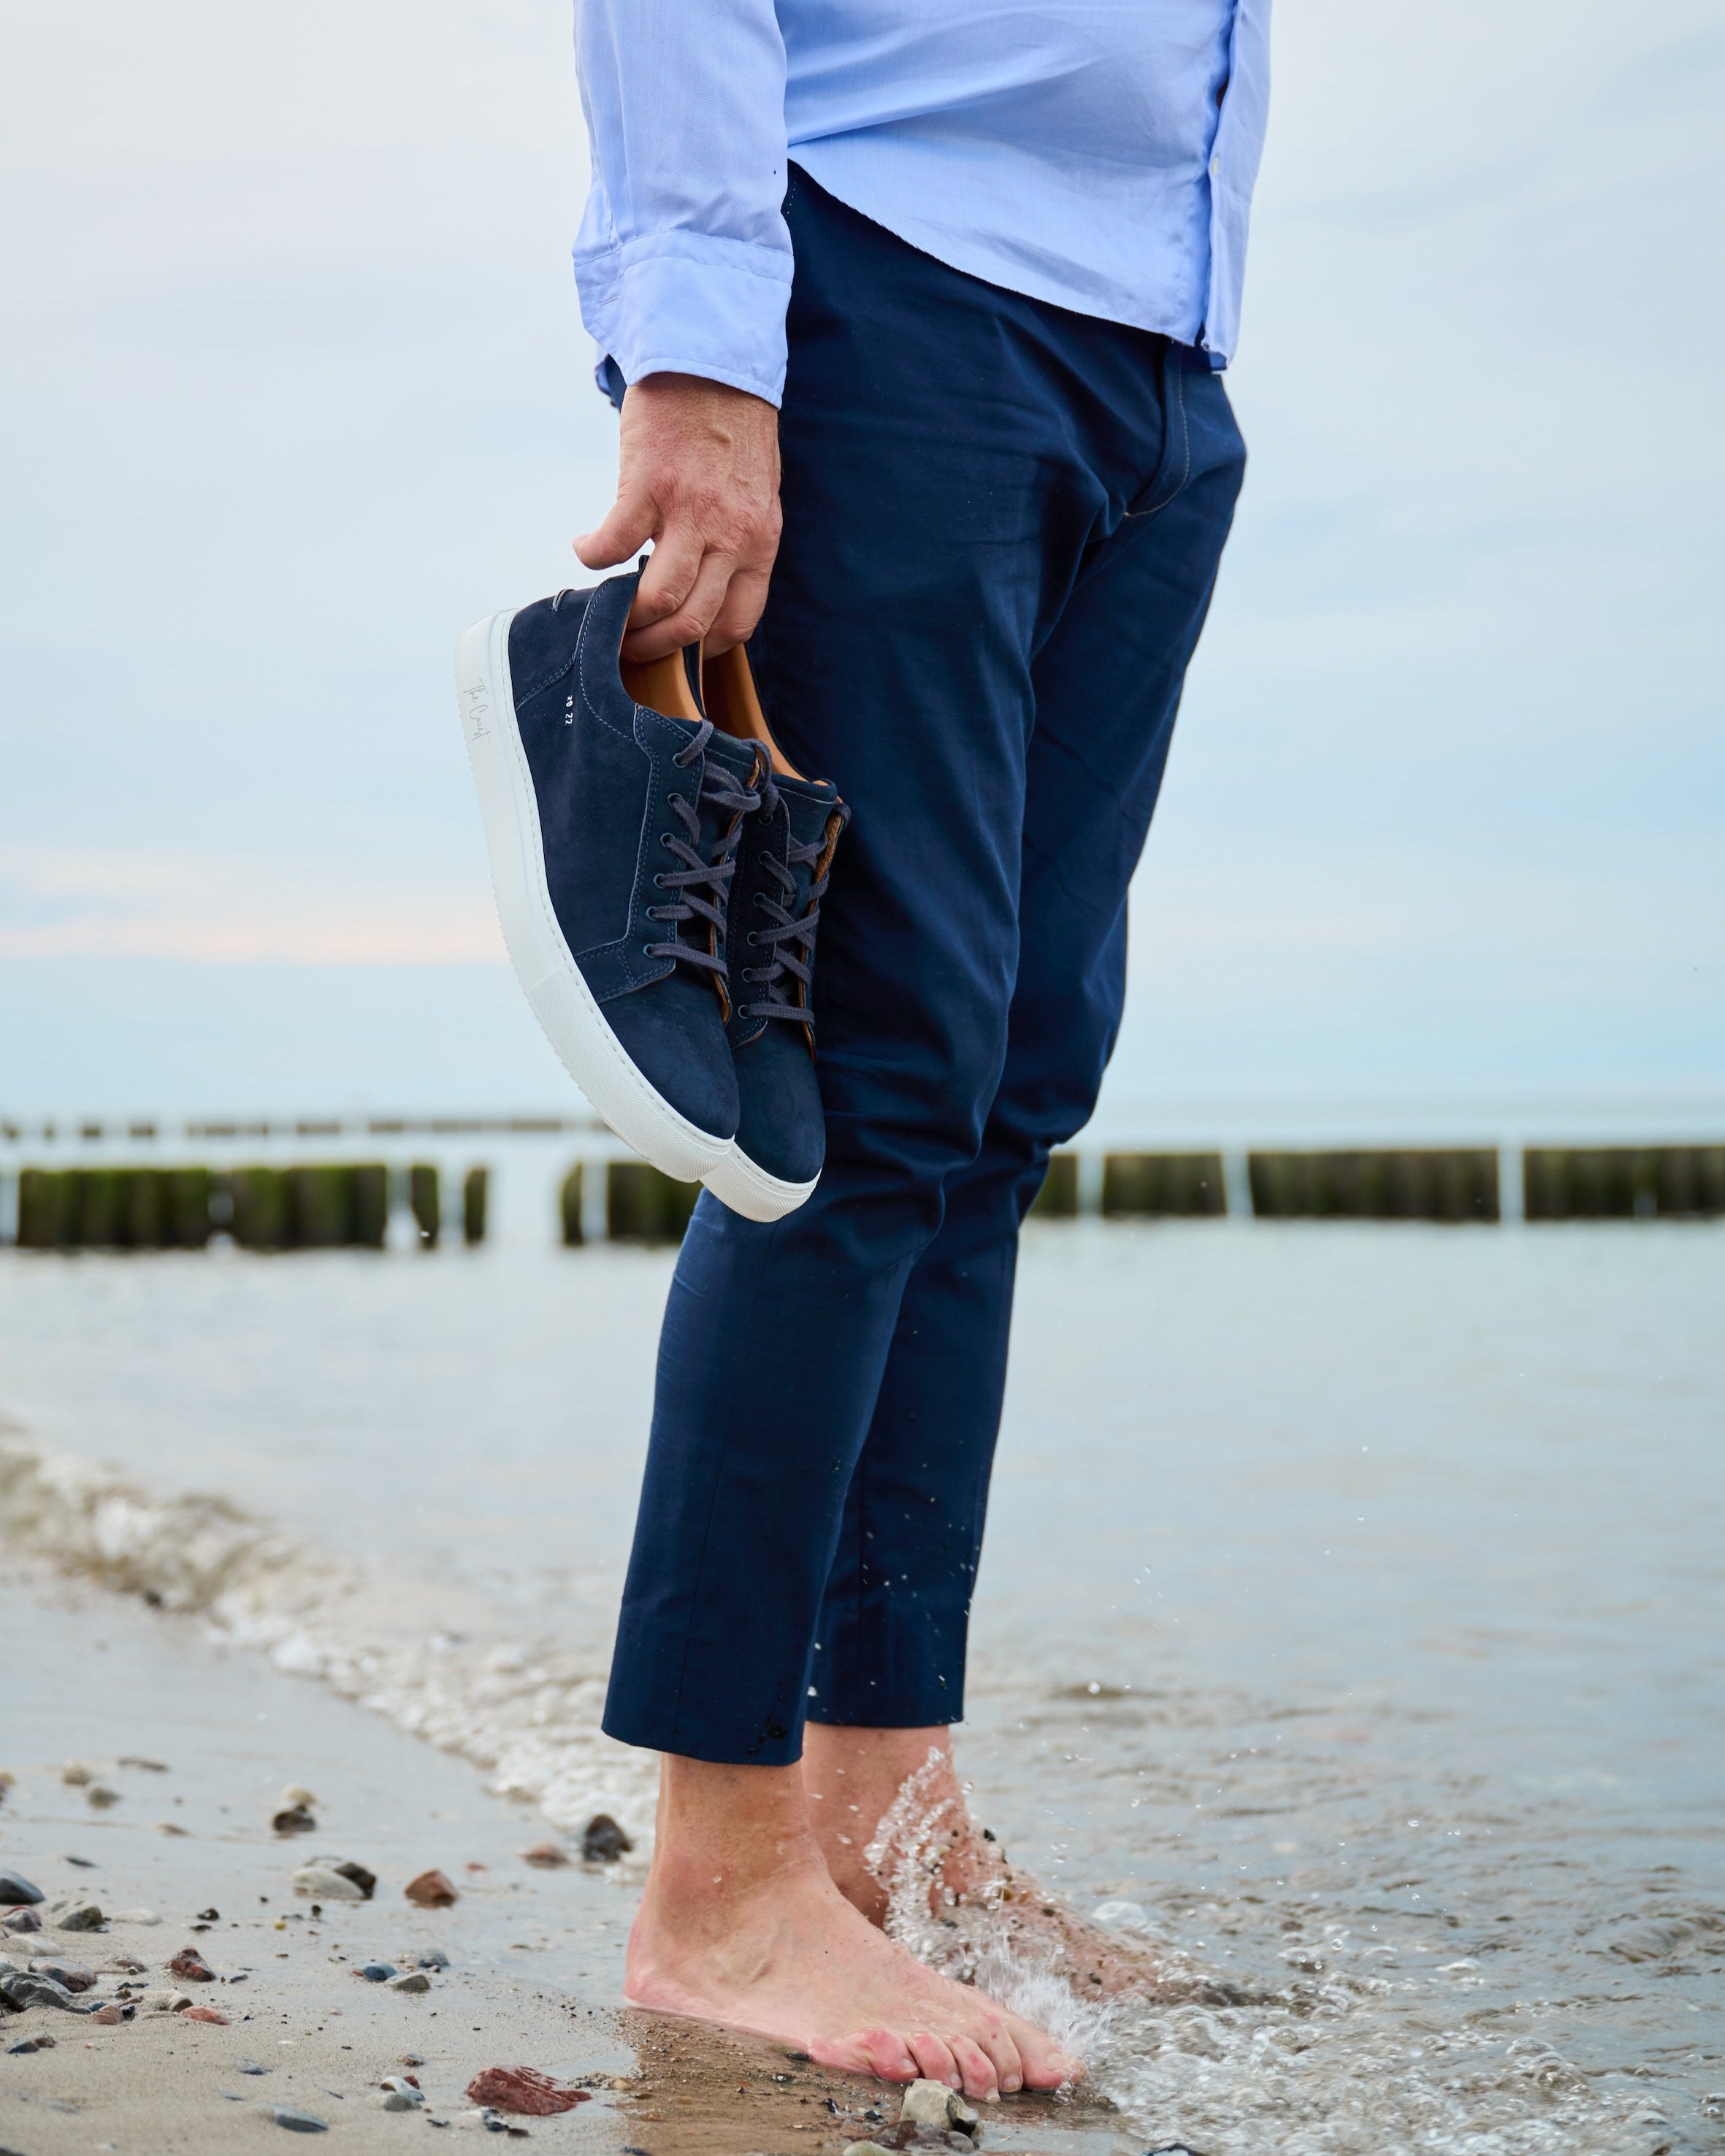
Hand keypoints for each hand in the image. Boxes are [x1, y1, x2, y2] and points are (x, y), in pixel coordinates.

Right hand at [574, 372, 781, 660]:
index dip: (705, 647)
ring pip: (658, 597)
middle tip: (627, 645)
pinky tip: (585, 548)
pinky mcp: (648, 485)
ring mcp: (689, 512)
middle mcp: (730, 534)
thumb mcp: (755, 495)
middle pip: (693, 622)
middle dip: (654, 646)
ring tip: (605, 610)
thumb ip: (737, 541)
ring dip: (624, 617)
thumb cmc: (731, 430)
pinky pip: (613, 545)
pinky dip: (592, 556)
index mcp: (759, 541)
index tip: (678, 646)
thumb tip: (707, 585)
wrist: (712, 363)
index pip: (738, 621)